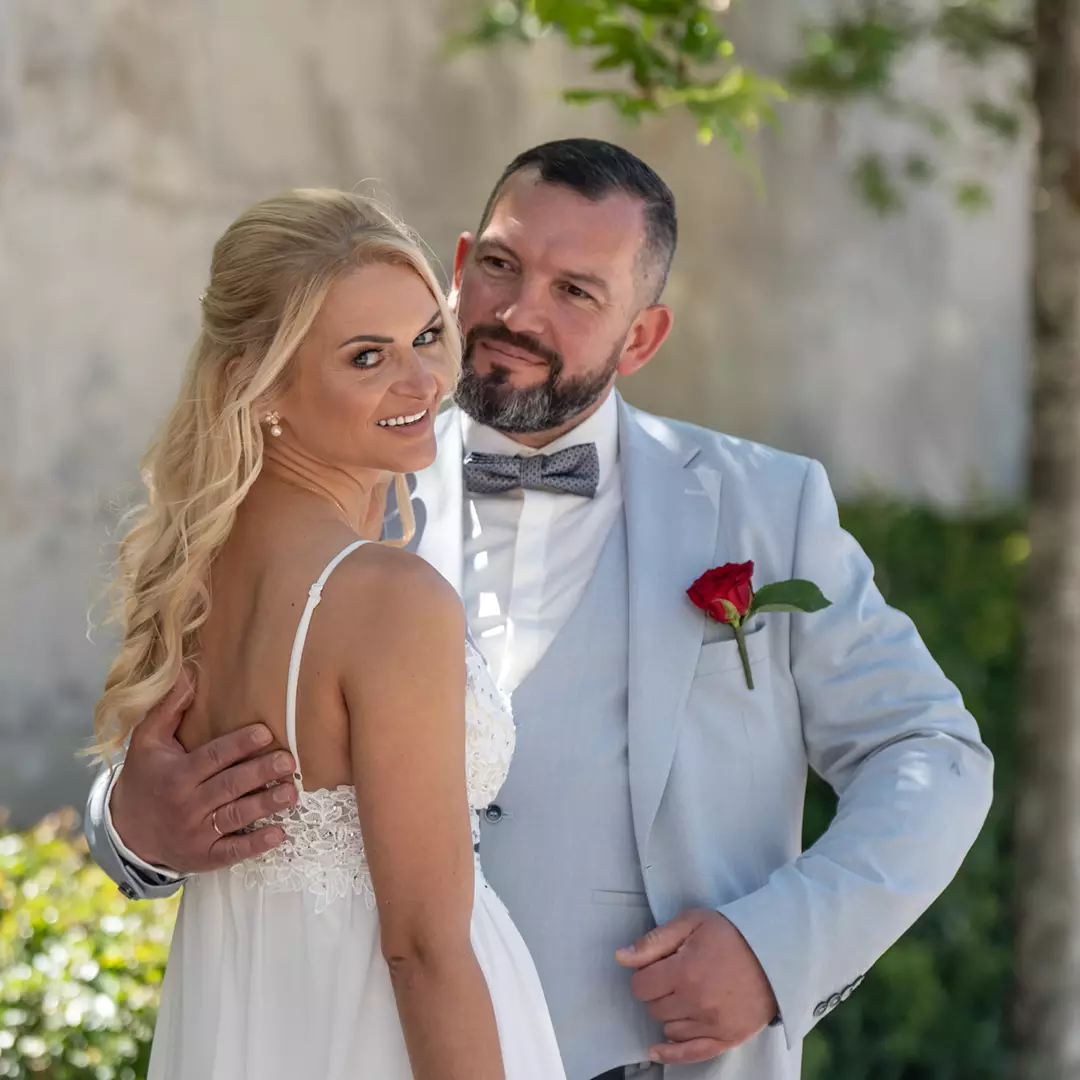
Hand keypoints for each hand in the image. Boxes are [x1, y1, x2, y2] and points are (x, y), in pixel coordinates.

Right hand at [109, 671, 297, 873]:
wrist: (127, 831)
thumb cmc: (145, 777)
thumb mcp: (147, 741)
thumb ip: (169, 708)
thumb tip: (190, 673)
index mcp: (176, 775)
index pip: (213, 757)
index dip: (239, 744)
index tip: (266, 732)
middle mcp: (186, 805)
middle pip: (229, 786)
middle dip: (260, 773)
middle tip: (289, 762)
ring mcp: (196, 833)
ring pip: (235, 816)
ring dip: (265, 805)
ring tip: (292, 793)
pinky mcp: (204, 856)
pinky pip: (232, 851)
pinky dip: (255, 845)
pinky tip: (280, 834)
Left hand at [616, 908, 777, 1065]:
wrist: (775, 951)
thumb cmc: (731, 933)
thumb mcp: (691, 922)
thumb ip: (654, 941)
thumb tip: (620, 957)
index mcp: (684, 971)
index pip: (641, 986)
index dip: (644, 975)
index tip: (656, 967)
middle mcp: (696, 1002)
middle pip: (654, 1008)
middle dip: (656, 993)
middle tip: (673, 977)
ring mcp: (712, 1024)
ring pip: (669, 1029)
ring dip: (669, 1014)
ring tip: (685, 995)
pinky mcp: (727, 1038)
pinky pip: (691, 1054)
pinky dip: (672, 1054)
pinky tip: (657, 1051)